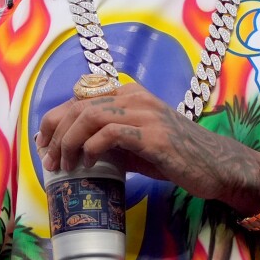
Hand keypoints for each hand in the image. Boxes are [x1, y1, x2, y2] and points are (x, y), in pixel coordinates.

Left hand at [36, 80, 259, 210]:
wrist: (215, 166)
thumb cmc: (175, 157)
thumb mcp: (135, 144)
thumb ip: (108, 140)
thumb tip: (72, 150)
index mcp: (129, 94)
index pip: (80, 99)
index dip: (55, 120)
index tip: (43, 144)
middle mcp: (135, 97)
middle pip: (80, 106)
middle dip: (56, 134)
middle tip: (49, 160)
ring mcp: (145, 113)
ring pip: (91, 116)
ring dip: (69, 142)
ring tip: (64, 165)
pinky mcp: (153, 135)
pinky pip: (111, 133)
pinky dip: (92, 147)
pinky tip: (89, 163)